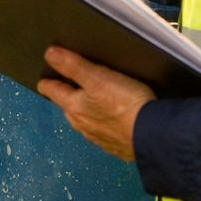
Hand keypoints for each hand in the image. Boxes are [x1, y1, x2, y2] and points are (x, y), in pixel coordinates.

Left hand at [36, 47, 154, 161]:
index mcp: (73, 107)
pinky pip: (104, 131)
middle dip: (68, 94)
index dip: (47, 80)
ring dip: (86, 109)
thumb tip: (49, 54)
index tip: (46, 73)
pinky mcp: (116, 146)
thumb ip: (73, 66)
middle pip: (67, 106)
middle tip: (73, 80)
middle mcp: (81, 125)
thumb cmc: (124, 103)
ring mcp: (98, 138)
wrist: (154, 136)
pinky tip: (113, 118)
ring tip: (95, 97)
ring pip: (85, 120)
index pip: (50, 90)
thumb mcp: (97, 78)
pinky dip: (104, 123)